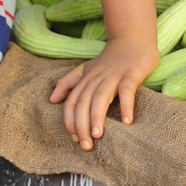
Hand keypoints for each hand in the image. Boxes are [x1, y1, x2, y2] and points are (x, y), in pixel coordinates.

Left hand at [49, 36, 158, 150]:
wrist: (133, 40)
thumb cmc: (109, 60)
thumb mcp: (85, 69)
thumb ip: (68, 82)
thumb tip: (52, 99)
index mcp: (85, 79)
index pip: (72, 102)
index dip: (70, 121)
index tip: (75, 138)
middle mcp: (96, 78)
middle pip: (83, 103)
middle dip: (82, 125)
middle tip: (86, 145)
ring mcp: (114, 76)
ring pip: (101, 97)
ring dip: (98, 117)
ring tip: (98, 136)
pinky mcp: (131, 74)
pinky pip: (127, 90)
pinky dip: (126, 106)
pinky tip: (127, 122)